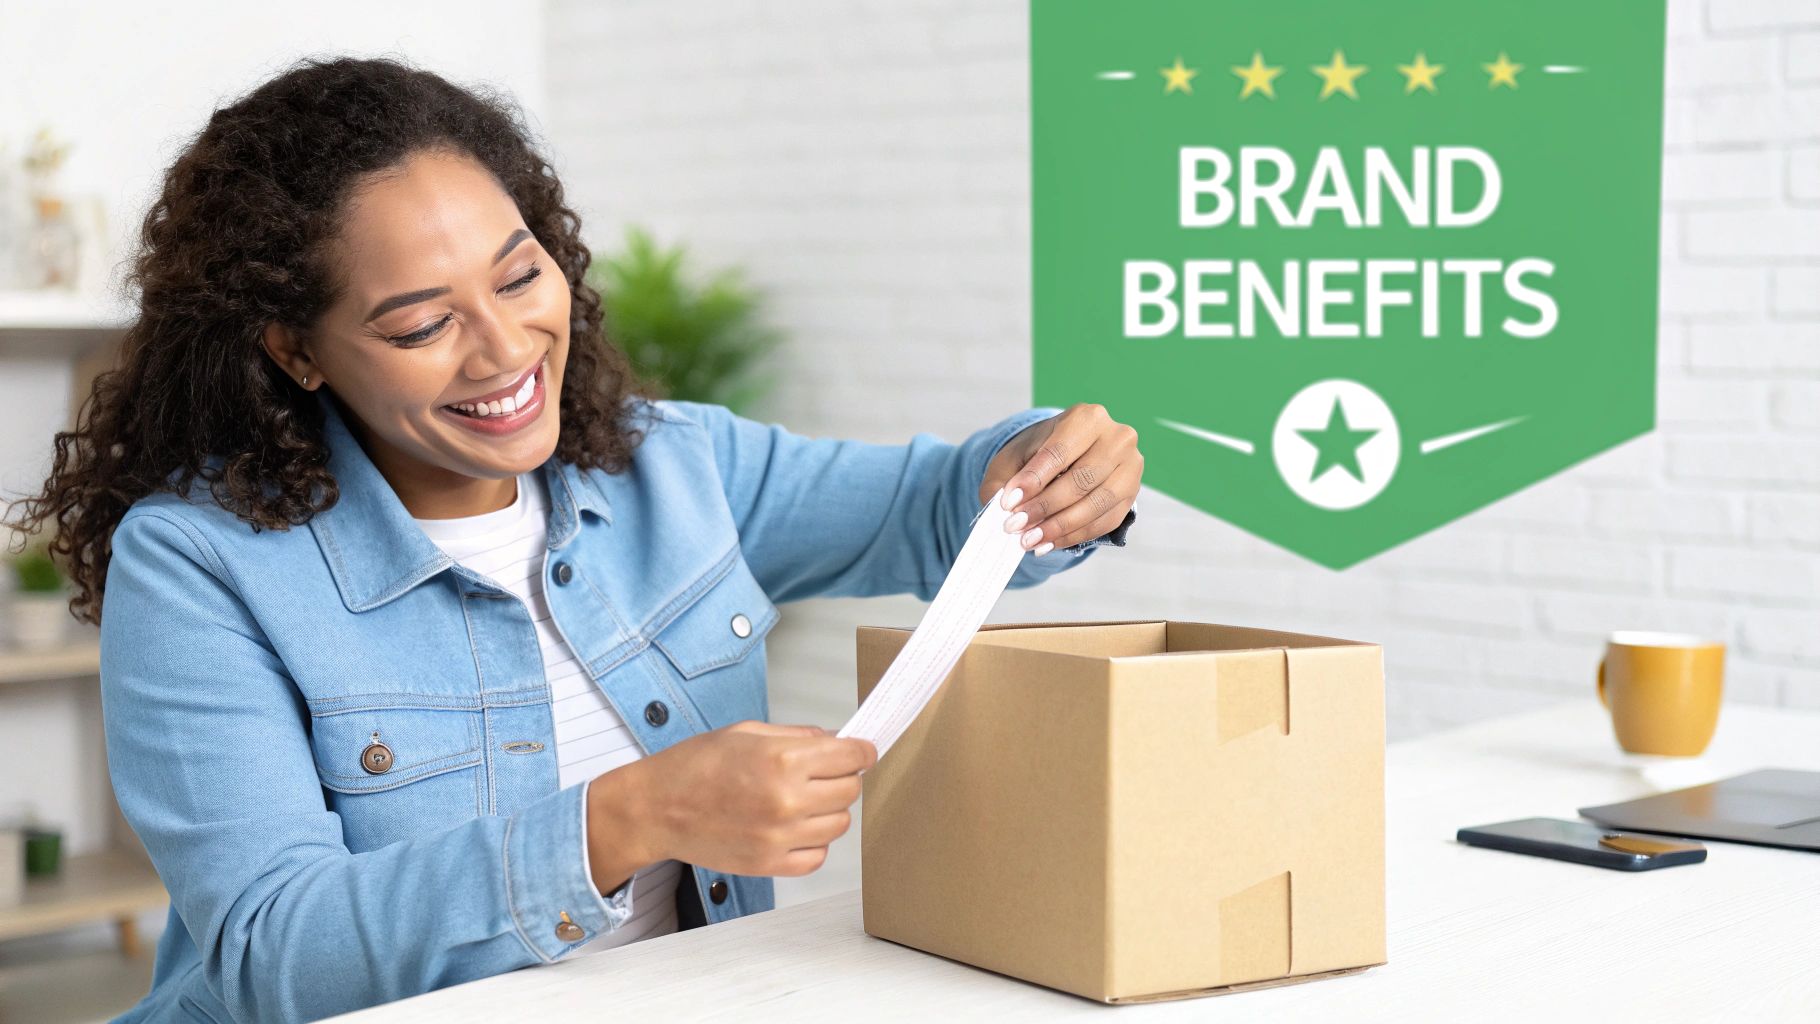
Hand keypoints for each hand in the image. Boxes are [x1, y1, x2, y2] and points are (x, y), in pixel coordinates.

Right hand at [586, 720, 875, 891]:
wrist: (655, 809)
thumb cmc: (693, 766)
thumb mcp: (746, 733)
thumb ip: (797, 736)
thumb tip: (835, 741)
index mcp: (783, 758)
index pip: (852, 757)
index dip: (861, 752)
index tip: (862, 752)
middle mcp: (787, 799)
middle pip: (850, 790)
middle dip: (844, 777)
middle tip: (824, 773)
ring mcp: (780, 836)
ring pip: (840, 824)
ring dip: (829, 810)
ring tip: (802, 800)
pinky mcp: (770, 863)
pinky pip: (818, 856)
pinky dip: (814, 842)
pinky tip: (794, 828)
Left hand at [979, 403, 1142, 555]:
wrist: (1068, 456)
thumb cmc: (1040, 453)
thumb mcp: (1015, 457)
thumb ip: (1003, 480)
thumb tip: (999, 505)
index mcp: (1087, 417)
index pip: (1058, 452)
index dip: (1033, 481)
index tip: (1008, 504)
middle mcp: (1117, 438)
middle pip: (1080, 480)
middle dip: (1044, 508)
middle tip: (1015, 527)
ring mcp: (1131, 468)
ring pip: (1096, 504)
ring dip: (1059, 527)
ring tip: (1029, 541)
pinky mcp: (1132, 495)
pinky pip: (1104, 522)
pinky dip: (1074, 536)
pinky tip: (1048, 543)